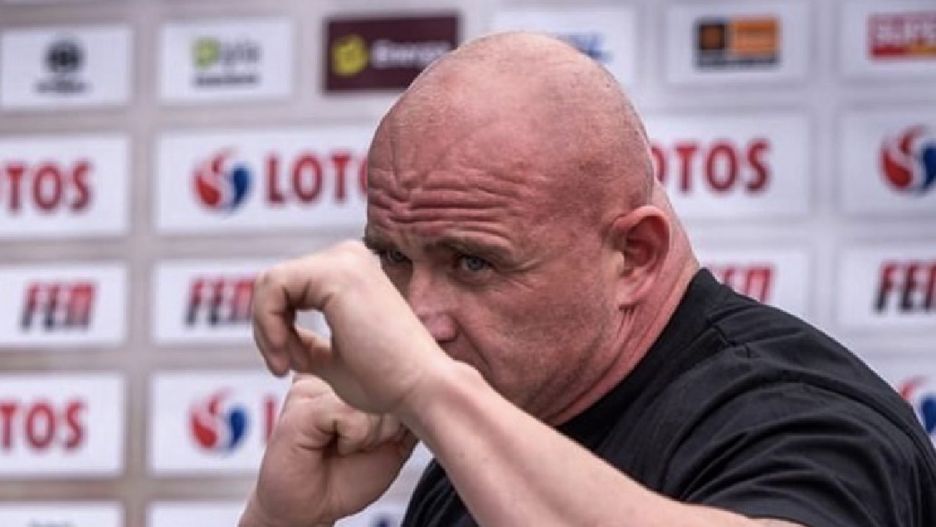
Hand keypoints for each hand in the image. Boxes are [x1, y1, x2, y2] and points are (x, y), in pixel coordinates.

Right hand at [239, 375, 416, 526]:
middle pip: (388, 388)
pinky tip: (334, 448)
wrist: (310, 509)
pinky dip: (353, 440)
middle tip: (358, 446)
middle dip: (386, 428)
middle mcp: (331, 376)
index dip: (398, 416)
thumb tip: (432, 390)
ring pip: (371, 401)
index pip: (395, 379)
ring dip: (370, 437)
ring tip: (345, 447)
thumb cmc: (346, 478)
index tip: (376, 438)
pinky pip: (351, 414)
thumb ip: (408, 413)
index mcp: (349, 379)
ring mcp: (314, 386)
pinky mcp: (302, 404)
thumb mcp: (393, 442)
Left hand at [250, 240, 449, 413]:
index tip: (289, 366)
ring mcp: (345, 260)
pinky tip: (290, 355)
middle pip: (275, 282)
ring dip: (268, 329)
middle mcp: (350, 257)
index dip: (274, 329)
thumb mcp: (332, 358)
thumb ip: (305, 341)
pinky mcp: (336, 272)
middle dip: (269, 329)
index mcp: (352, 272)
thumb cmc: (388, 381)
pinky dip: (269, 324)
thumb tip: (278, 335)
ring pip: (270, 283)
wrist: (421, 389)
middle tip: (285, 367)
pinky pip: (273, 286)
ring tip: (290, 363)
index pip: (288, 288)